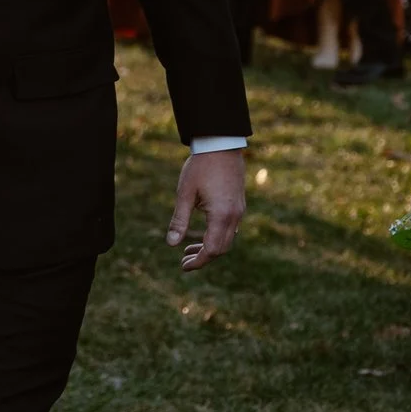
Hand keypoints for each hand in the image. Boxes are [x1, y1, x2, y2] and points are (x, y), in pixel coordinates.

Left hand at [168, 147, 246, 271]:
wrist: (221, 145)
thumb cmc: (200, 166)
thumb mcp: (185, 193)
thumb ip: (179, 220)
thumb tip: (171, 244)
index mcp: (221, 215)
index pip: (212, 250)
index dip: (198, 261)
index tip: (183, 266)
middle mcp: (234, 216)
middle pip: (221, 249)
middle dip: (203, 258)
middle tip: (184, 260)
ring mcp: (239, 211)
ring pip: (227, 240)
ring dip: (210, 248)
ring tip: (189, 249)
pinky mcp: (239, 205)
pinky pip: (231, 229)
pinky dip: (217, 237)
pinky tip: (204, 234)